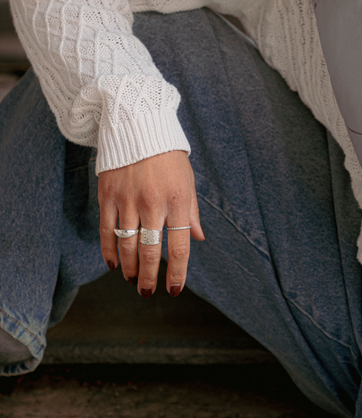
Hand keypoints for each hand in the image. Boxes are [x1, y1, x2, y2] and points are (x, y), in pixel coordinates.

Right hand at [98, 151, 204, 297]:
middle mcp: (153, 203)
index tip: (174, 289)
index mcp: (178, 201)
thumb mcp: (188, 181)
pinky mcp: (108, 196)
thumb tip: (199, 238)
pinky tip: (113, 264)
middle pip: (150, 251)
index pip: (179, 246)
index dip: (177, 272)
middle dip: (148, 277)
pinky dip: (109, 251)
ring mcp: (128, 200)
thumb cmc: (168, 156)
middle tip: (146, 292)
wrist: (138, 125)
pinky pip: (106, 231)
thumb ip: (192, 212)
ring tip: (131, 280)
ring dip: (129, 268)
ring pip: (127, 245)